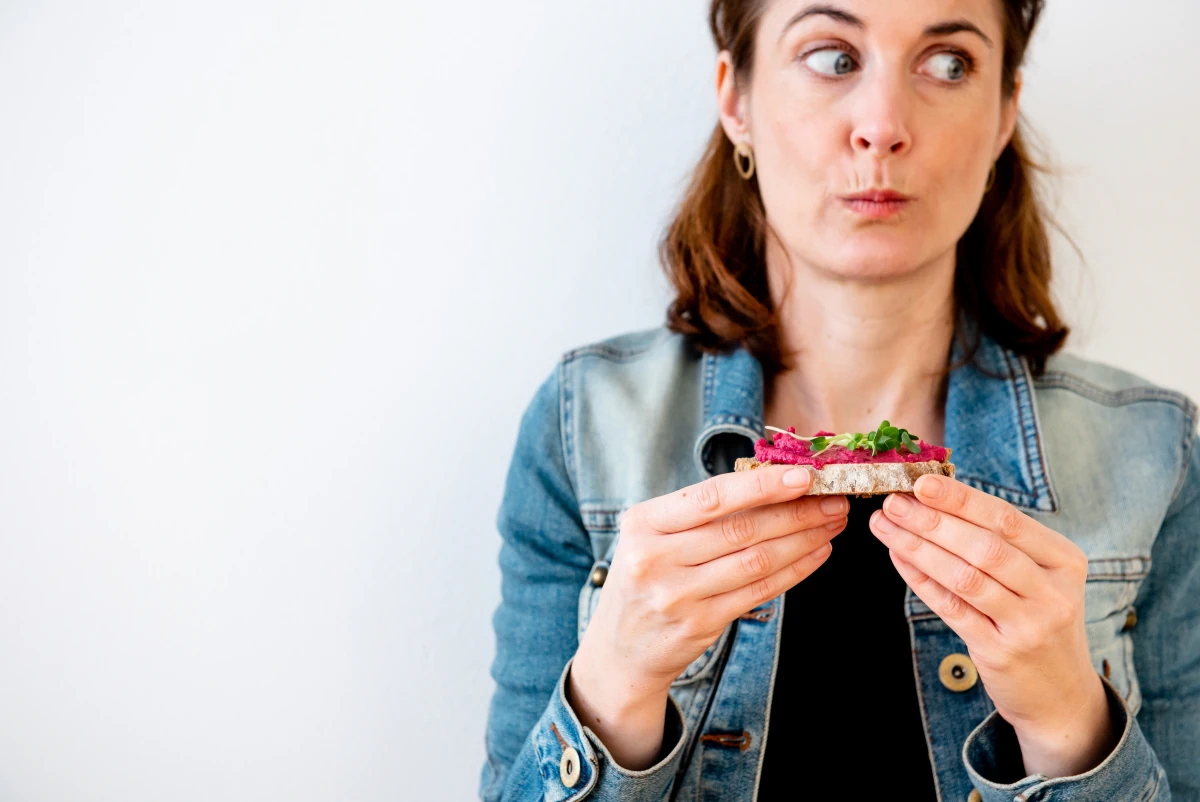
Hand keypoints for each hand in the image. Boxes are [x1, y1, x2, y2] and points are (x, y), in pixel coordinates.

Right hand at [569, 464, 847, 767]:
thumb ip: (698, 513)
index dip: (762, 486)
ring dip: (803, 539)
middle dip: (796, 512)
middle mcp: (655, 558)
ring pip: (756, 561)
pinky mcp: (699, 624)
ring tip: (831, 523)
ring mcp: (677, 595)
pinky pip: (759, 592)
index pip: (711, 497)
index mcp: (643, 523)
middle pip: (740, 529)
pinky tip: (816, 553)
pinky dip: (794, 570)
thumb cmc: (646, 577)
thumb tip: (771, 482)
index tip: (804, 476)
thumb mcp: (652, 536)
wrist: (620, 649)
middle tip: (834, 500)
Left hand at [870, 474, 1119, 778]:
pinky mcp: (1001, 652)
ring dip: (918, 547)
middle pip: (985, 547)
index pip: (1008, 520)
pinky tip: (898, 558)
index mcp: (1065, 561)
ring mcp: (1030, 625)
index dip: (962, 499)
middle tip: (894, 502)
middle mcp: (1053, 592)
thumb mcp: (1040, 577)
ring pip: (965, 577)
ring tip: (885, 525)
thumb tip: (936, 496)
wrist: (1061, 694)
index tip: (922, 482)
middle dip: (932, 521)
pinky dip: (921, 580)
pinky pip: (952, 609)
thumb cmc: (1039, 619)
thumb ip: (1001, 542)